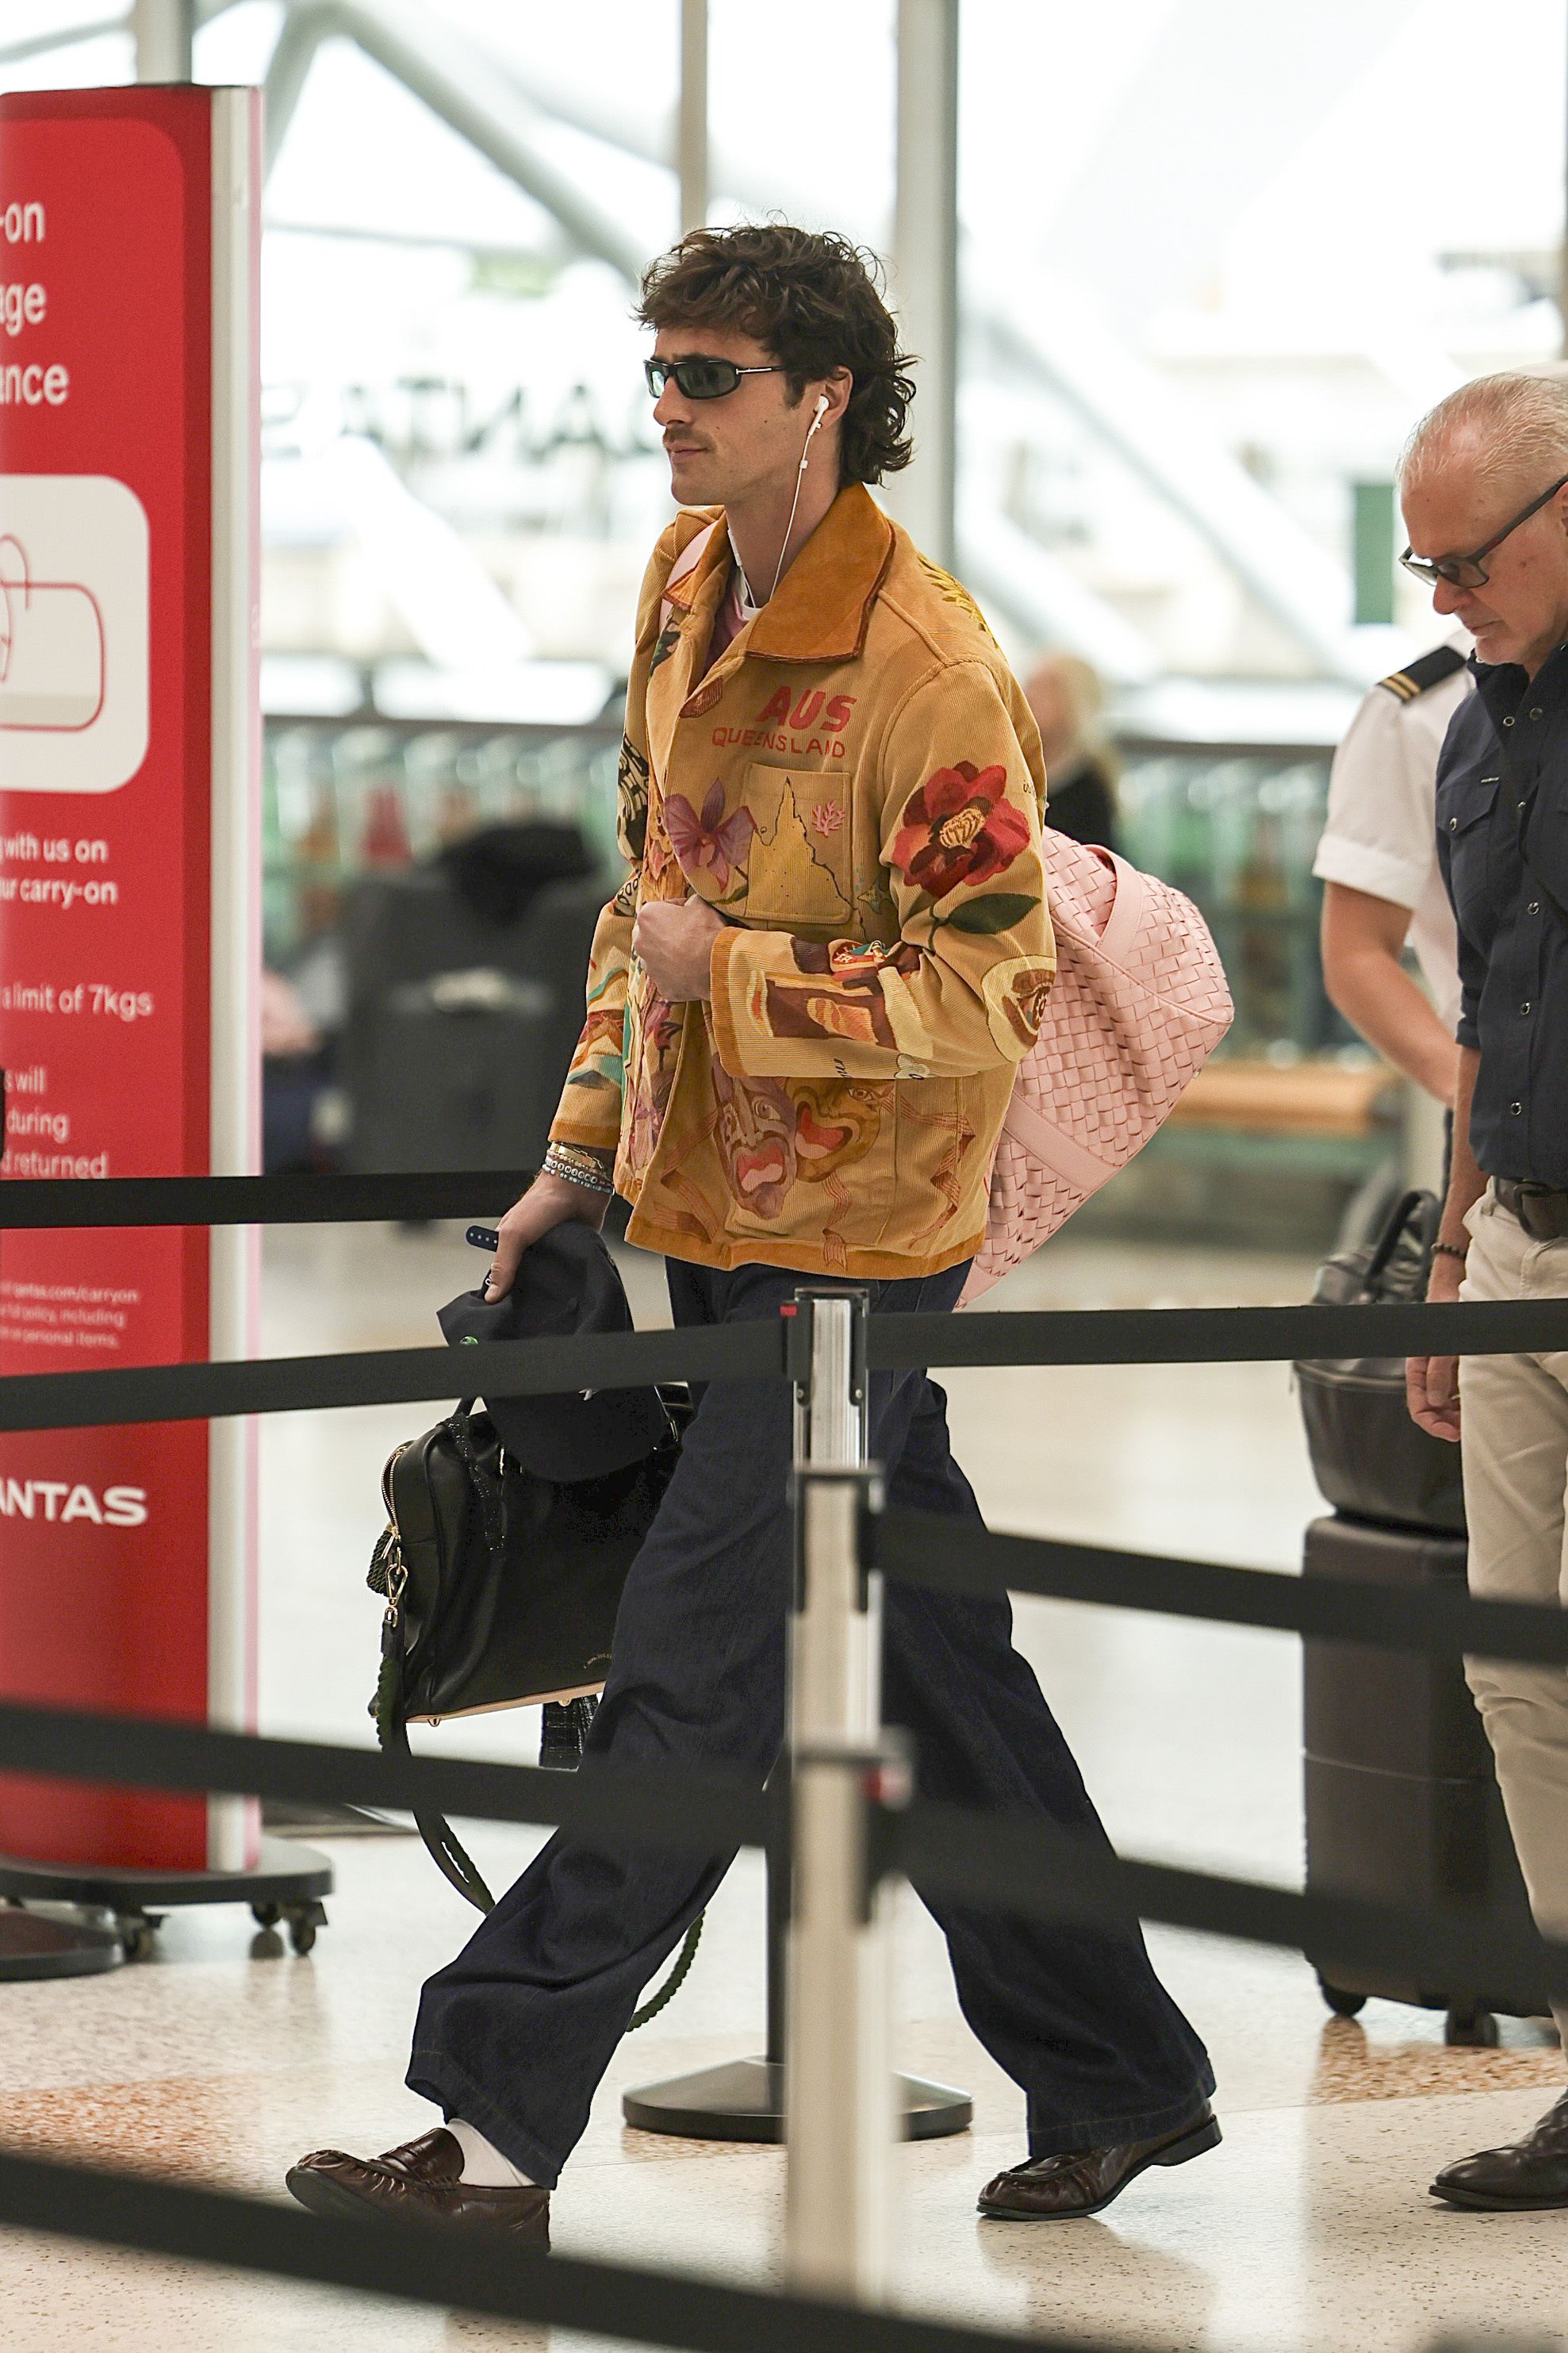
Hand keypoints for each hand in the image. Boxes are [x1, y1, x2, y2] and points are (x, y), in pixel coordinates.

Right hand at [483, 1172, 607, 1301]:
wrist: (579, 1186)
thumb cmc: (542, 1202)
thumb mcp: (513, 1235)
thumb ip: (503, 1266)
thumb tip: (492, 1295)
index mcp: (510, 1242)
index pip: (503, 1273)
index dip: (503, 1290)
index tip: (506, 1308)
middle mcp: (532, 1248)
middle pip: (527, 1278)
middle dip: (530, 1289)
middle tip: (532, 1306)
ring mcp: (554, 1250)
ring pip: (550, 1277)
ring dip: (553, 1283)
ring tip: (553, 1297)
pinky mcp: (574, 1251)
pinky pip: (571, 1271)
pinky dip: (571, 1277)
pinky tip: (572, 1285)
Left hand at [633, 896, 723, 1000]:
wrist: (716, 965)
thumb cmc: (706, 931)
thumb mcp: (701, 904)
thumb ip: (689, 902)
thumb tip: (689, 905)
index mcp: (647, 917)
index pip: (657, 909)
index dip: (675, 911)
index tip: (687, 914)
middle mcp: (641, 942)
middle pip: (650, 936)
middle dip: (663, 935)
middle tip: (685, 936)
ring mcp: (649, 968)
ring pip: (656, 959)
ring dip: (668, 956)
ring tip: (690, 956)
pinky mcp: (662, 987)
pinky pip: (668, 979)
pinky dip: (678, 976)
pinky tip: (693, 972)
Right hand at [1406, 1249, 1464, 1442]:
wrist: (1457, 1292)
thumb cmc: (1446, 1315)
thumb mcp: (1444, 1346)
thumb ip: (1438, 1372)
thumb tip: (1436, 1400)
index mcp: (1418, 1369)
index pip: (1419, 1406)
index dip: (1433, 1424)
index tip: (1450, 1433)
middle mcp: (1429, 1374)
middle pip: (1432, 1409)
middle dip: (1445, 1423)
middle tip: (1463, 1430)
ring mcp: (1442, 1372)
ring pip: (1445, 1403)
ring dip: (1455, 1415)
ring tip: (1470, 1419)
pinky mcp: (1455, 1369)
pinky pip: (1456, 1393)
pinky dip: (1463, 1402)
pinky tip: (1473, 1404)